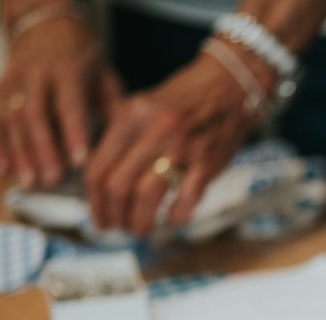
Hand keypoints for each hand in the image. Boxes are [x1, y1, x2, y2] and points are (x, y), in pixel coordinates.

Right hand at [0, 16, 120, 188]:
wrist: (46, 28)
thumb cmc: (83, 60)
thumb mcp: (104, 75)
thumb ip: (114, 108)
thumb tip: (126, 146)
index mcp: (67, 69)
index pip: (69, 104)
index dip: (73, 134)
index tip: (80, 162)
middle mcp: (35, 74)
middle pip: (34, 115)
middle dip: (43, 150)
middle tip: (53, 180)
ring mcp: (13, 82)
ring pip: (10, 120)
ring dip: (19, 154)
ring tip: (30, 183)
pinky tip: (4, 171)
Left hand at [83, 49, 263, 235]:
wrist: (230, 85)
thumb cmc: (184, 100)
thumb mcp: (143, 108)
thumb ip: (122, 139)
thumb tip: (103, 183)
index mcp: (130, 117)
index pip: (98, 169)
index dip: (94, 202)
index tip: (99, 218)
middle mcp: (152, 132)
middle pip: (118, 187)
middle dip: (115, 217)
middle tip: (119, 228)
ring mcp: (181, 148)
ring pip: (146, 196)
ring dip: (140, 222)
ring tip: (141, 229)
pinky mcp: (207, 163)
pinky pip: (185, 200)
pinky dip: (176, 217)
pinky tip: (173, 220)